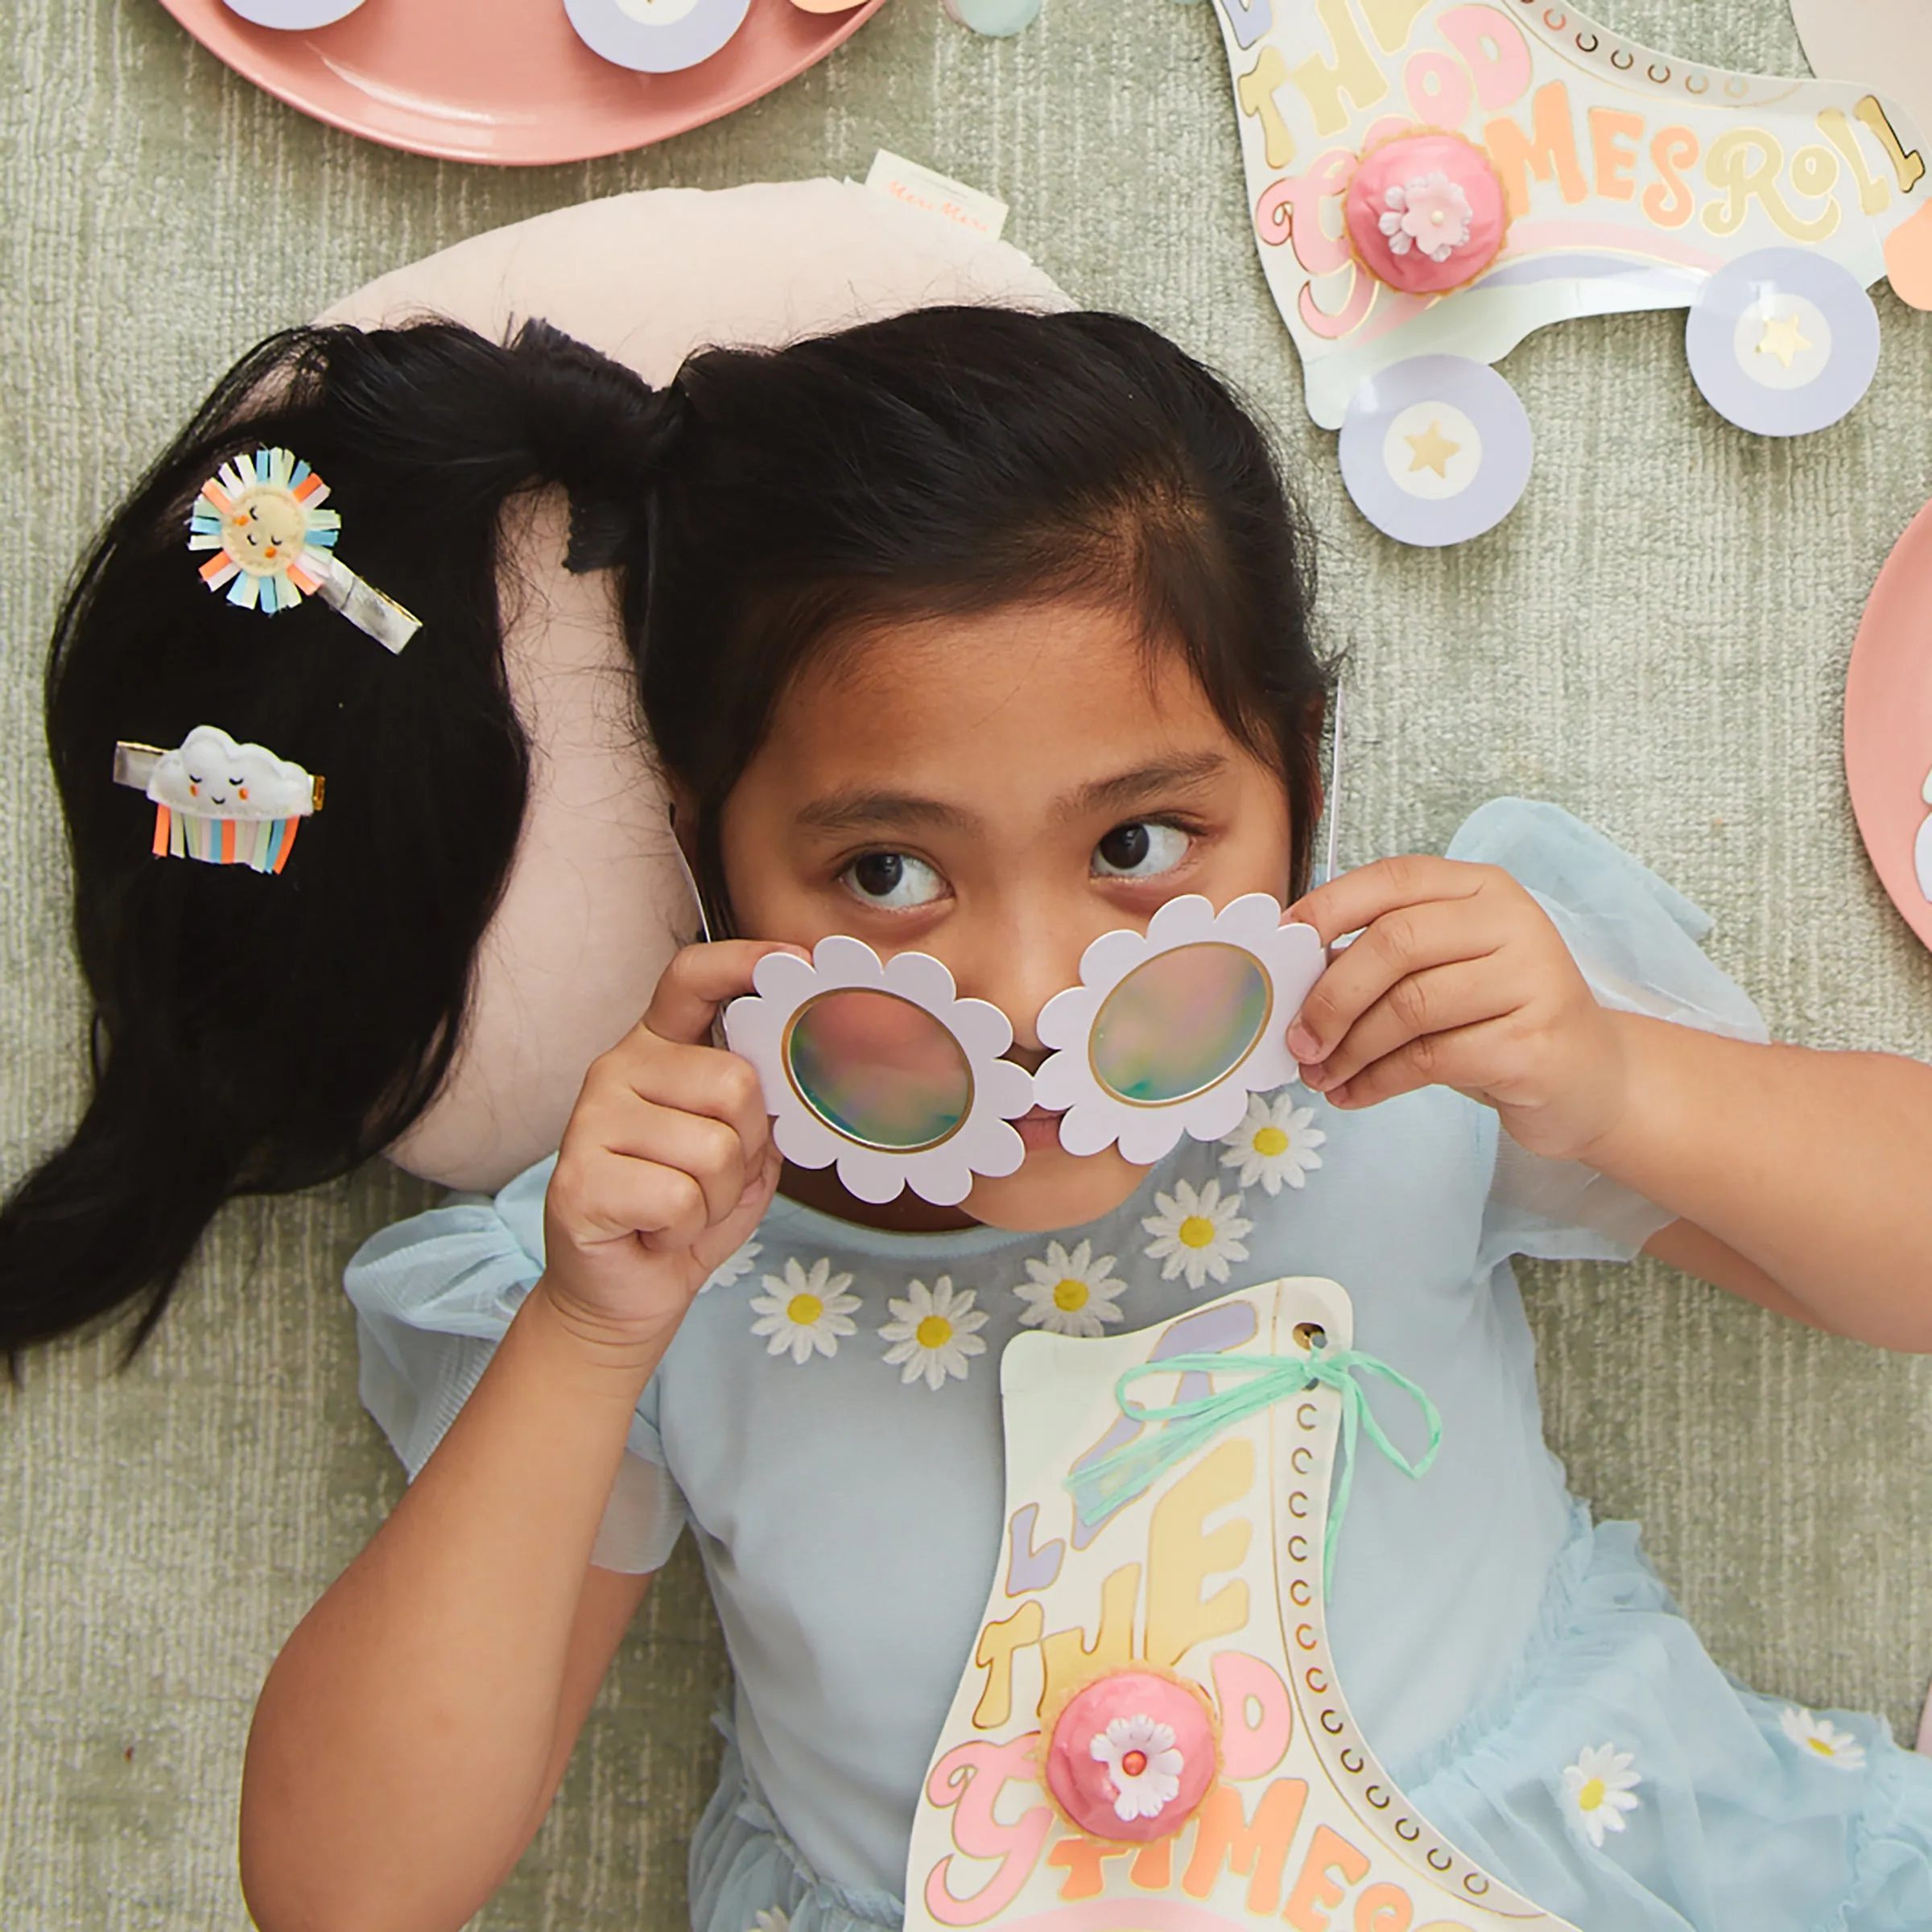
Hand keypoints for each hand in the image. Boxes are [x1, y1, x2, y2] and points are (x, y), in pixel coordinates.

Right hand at [540, 940, 798, 1360]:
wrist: (623, 1294)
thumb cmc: (685, 1213)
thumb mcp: (743, 1152)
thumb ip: (763, 1106)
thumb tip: (806, 1067)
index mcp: (659, 1049)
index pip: (691, 978)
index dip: (743, 962)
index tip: (793, 961)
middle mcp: (618, 1068)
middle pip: (734, 1082)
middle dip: (747, 1148)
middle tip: (710, 1182)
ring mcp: (590, 1119)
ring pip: (714, 1149)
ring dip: (716, 1199)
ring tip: (681, 1210)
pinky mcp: (578, 1177)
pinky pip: (680, 1197)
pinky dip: (686, 1230)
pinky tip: (654, 1231)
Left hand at [1284, 856, 1629, 1161]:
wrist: (1587, 1079)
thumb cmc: (1495, 1019)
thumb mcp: (1441, 972)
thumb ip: (1379, 960)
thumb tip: (1290, 977)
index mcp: (1481, 889)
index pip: (1392, 879)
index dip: (1327, 909)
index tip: (1280, 949)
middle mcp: (1513, 922)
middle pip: (1396, 942)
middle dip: (1332, 995)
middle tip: (1297, 1040)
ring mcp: (1533, 979)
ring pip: (1411, 1006)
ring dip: (1350, 1048)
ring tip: (1320, 1076)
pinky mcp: (1535, 1042)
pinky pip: (1431, 1058)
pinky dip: (1377, 1080)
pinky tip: (1354, 1094)